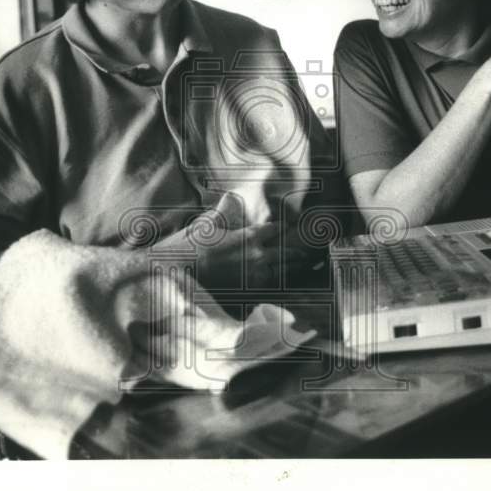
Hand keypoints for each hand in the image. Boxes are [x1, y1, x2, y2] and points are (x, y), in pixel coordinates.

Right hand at [155, 217, 319, 290]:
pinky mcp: (245, 294)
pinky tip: (288, 283)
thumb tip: (230, 196)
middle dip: (301, 249)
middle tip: (315, 249)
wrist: (174, 276)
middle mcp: (256, 257)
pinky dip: (280, 284)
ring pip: (282, 271)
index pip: (275, 229)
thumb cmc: (187, 248)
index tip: (295, 225)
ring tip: (310, 264)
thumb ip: (223, 211)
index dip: (285, 227)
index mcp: (248, 237)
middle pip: (286, 252)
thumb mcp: (205, 225)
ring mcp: (252, 277)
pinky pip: (269, 289)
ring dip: (296, 267)